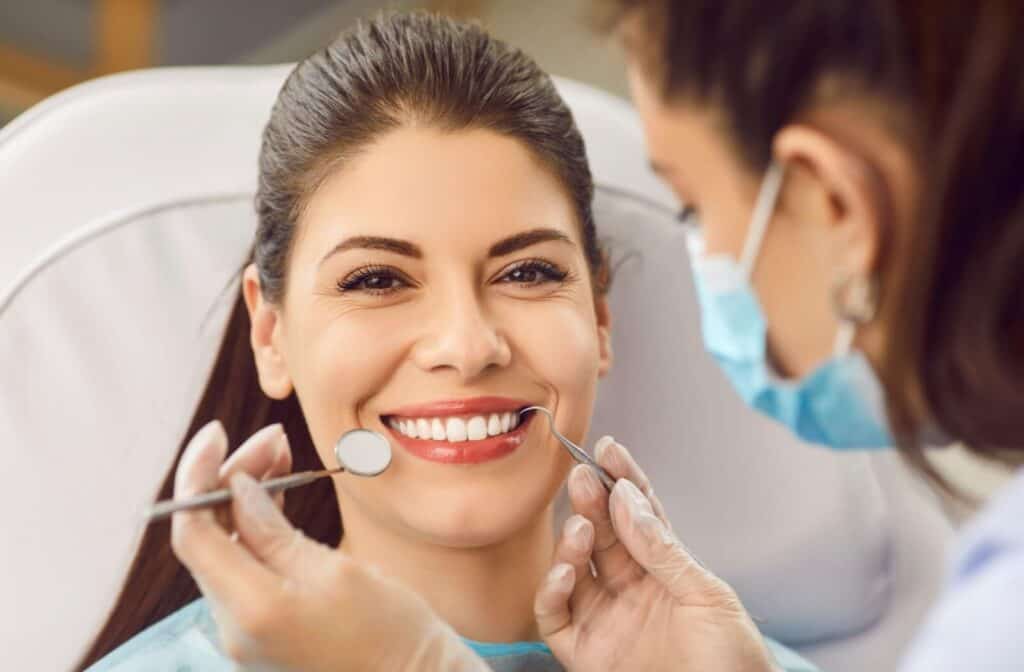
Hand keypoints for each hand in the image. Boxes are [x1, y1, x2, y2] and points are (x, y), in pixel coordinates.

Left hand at [170, 420, 488, 671]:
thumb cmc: (391, 633)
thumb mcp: (334, 569)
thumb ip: (274, 529)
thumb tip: (236, 487)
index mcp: (251, 609)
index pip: (192, 532)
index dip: (197, 475)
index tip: (219, 433)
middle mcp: (235, 626)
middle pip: (209, 536)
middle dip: (231, 478)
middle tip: (274, 438)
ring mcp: (247, 631)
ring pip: (227, 548)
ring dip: (245, 498)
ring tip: (281, 455)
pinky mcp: (264, 629)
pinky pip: (246, 568)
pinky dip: (257, 527)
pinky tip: (280, 494)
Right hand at [535, 437, 776, 671]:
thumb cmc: (734, 662)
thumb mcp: (708, 597)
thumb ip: (663, 549)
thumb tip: (628, 497)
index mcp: (665, 571)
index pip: (639, 516)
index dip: (624, 481)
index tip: (610, 449)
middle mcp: (630, 590)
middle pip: (602, 535)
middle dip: (592, 501)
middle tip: (584, 476)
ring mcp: (605, 619)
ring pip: (572, 568)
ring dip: (571, 542)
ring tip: (582, 527)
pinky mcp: (584, 653)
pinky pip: (554, 616)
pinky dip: (551, 591)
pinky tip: (565, 573)